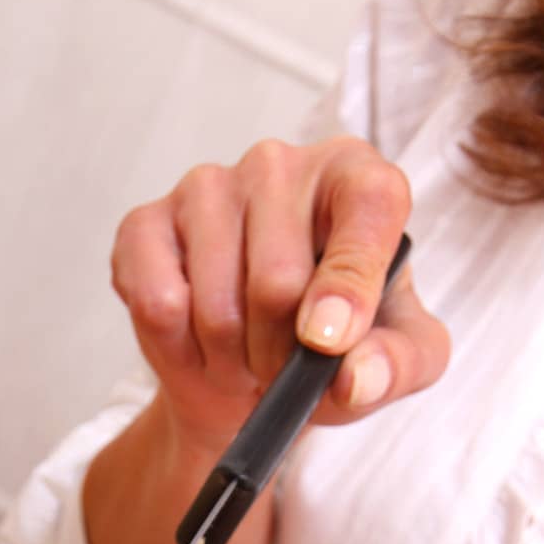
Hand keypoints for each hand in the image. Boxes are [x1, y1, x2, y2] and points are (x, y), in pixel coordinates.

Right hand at [111, 136, 449, 453]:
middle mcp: (280, 167)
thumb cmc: (328, 348)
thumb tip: (358, 376)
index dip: (348, 282)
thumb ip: (398, 364)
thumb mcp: (395, 360)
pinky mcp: (145, 225)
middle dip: (279, 354)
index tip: (327, 342)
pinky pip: (157, 305)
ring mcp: (206, 187)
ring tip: (244, 356)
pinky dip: (179, 350)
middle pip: (277, 281)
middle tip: (282, 367)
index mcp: (355, 178)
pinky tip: (197, 341)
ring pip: (215, 305)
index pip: (368, 205)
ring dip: (231, 359)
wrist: (250, 375)